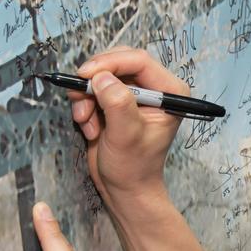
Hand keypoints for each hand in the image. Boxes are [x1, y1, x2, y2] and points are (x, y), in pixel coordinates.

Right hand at [66, 47, 188, 206]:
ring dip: (87, 97)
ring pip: (102, 75)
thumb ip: (117, 103)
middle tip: (79, 97)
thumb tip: (101, 77)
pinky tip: (90, 128)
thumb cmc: (133, 167)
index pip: (138, 60)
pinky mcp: (116, 101)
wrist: (124, 189)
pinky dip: (85, 106)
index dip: (109, 63)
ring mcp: (134, 94)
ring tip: (87, 123)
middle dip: (95, 80)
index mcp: (170, 91)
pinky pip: (93, 90)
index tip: (84, 75)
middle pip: (118, 62)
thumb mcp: (126, 135)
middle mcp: (154, 88)